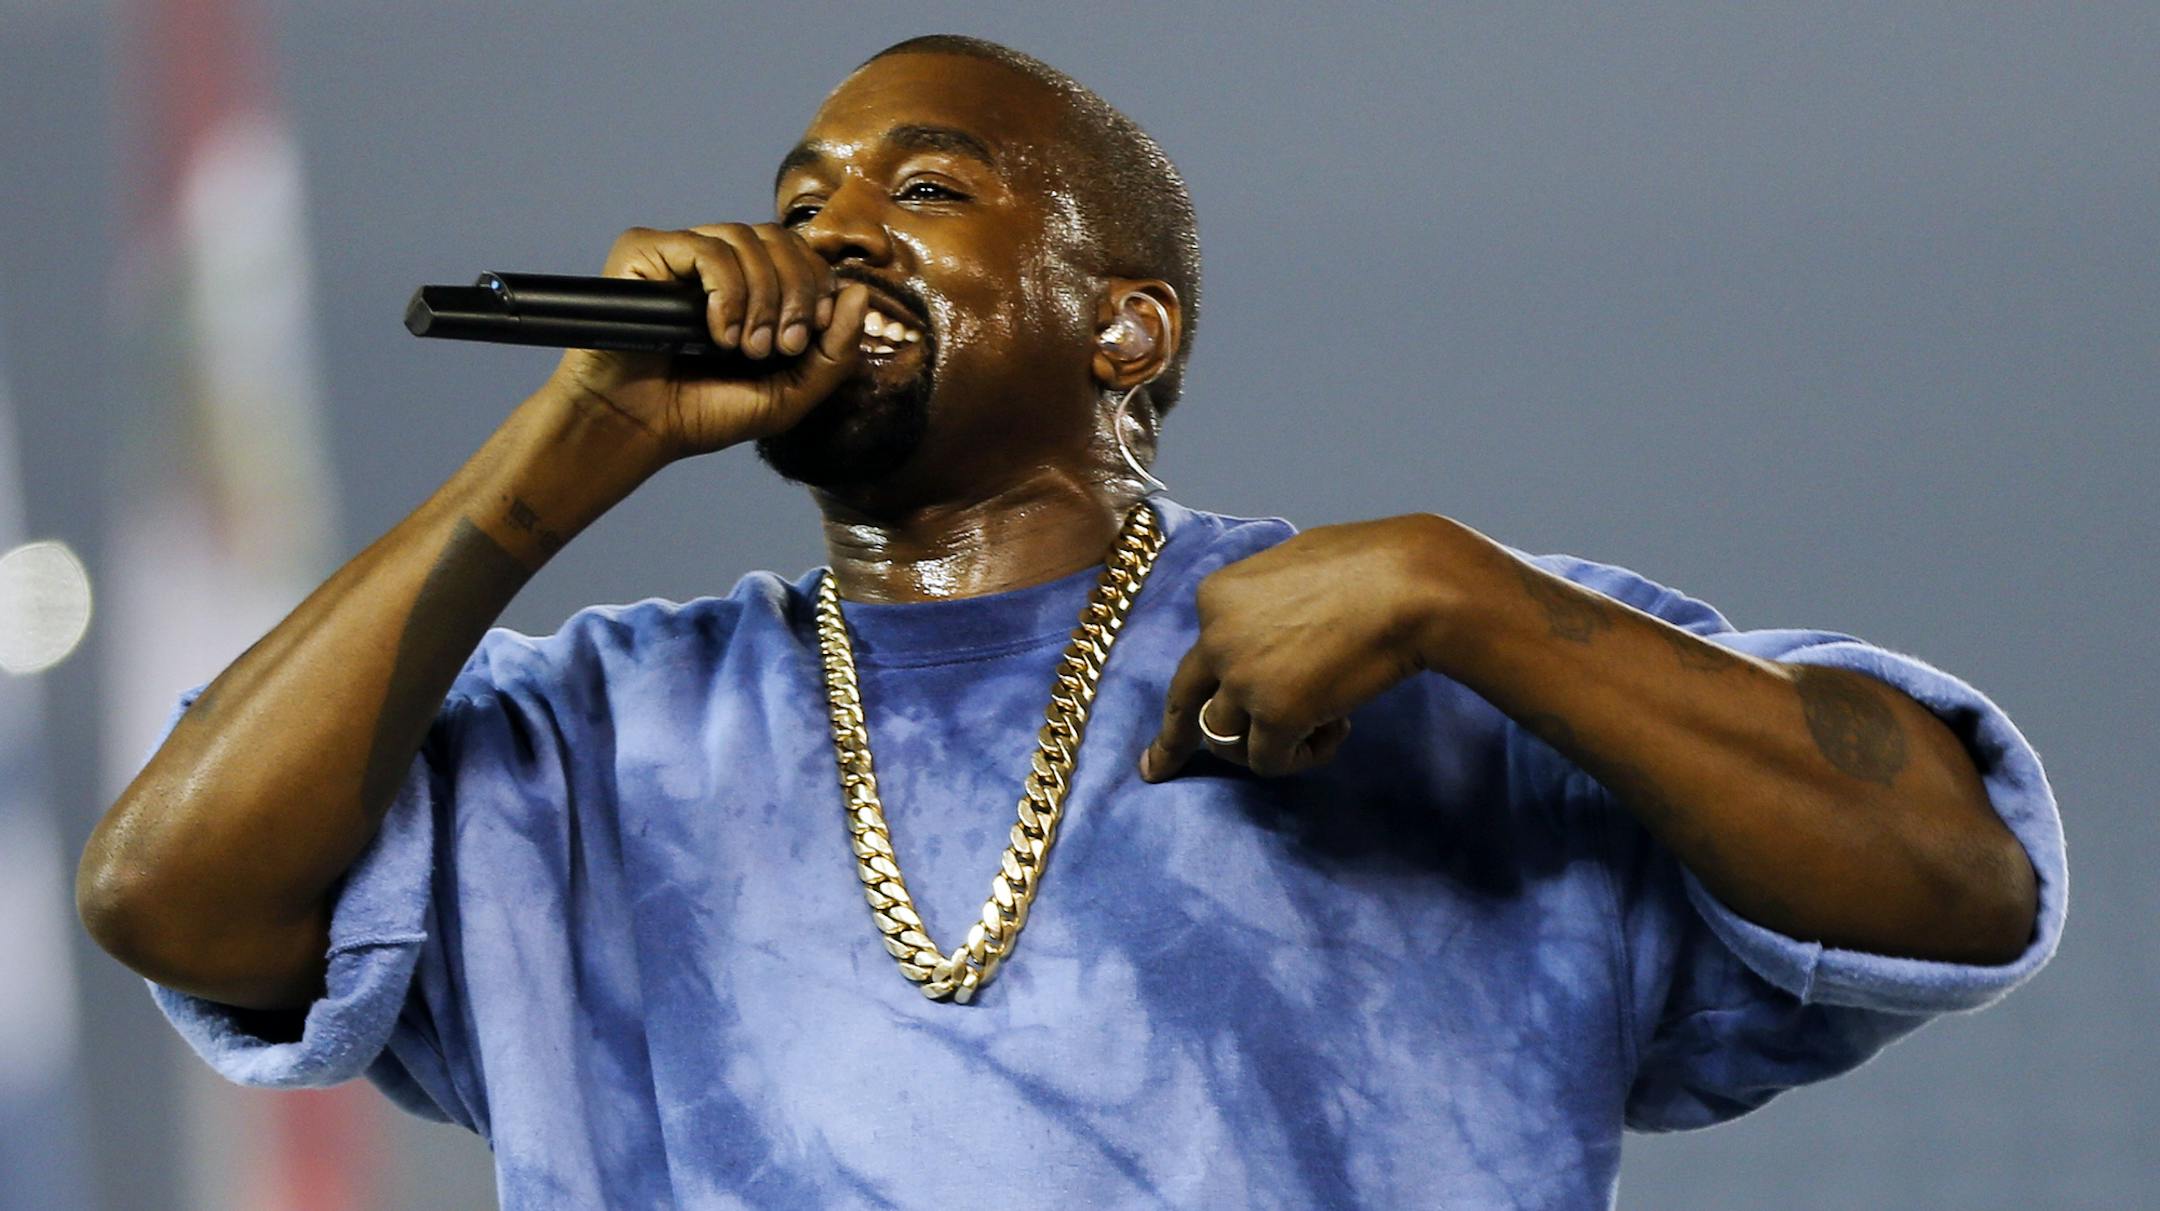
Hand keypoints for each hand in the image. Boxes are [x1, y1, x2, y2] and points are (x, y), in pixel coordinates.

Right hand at [540, 223, 870, 461]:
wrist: (636, 427)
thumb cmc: (704, 413)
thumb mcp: (788, 395)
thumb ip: (834, 352)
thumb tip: (859, 291)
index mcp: (752, 286)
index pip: (802, 254)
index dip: (817, 286)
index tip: (810, 336)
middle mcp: (718, 263)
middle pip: (780, 238)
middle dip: (795, 292)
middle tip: (781, 347)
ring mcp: (681, 253)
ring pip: (746, 237)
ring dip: (762, 298)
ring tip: (746, 348)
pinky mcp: (645, 250)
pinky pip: (707, 247)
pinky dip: (726, 291)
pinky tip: (718, 333)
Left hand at [1140, 513, 1466, 780]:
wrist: (1410, 585)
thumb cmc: (1372, 565)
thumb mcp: (1295, 567)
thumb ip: (1267, 602)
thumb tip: (1273, 630)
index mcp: (1216, 597)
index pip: (1200, 654)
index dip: (1212, 681)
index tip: (1191, 706)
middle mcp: (1215, 637)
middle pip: (1184, 700)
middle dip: (1170, 740)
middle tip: (1157, 767)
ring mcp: (1240, 679)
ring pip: (1224, 738)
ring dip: (1266, 743)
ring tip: (1320, 726)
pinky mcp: (1273, 715)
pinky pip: (1268, 762)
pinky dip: (1303, 756)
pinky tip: (1337, 730)